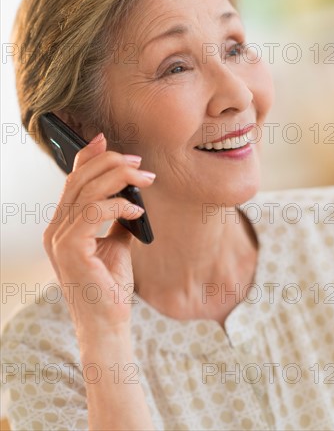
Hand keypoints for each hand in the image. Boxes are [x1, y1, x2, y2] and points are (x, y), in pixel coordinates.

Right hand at [42, 132, 155, 339]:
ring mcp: (58, 239)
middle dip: (111, 163)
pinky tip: (135, 210)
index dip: (87, 156)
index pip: (71, 181)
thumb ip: (117, 220)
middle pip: (78, 179)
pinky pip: (93, 211)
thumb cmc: (110, 288)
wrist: (107, 325)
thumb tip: (132, 196)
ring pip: (86, 190)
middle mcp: (55, 229)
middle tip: (139, 163)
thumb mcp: (116, 246)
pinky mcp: (70, 248)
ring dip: (119, 178)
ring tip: (145, 179)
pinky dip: (117, 205)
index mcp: (63, 226)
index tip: (106, 141)